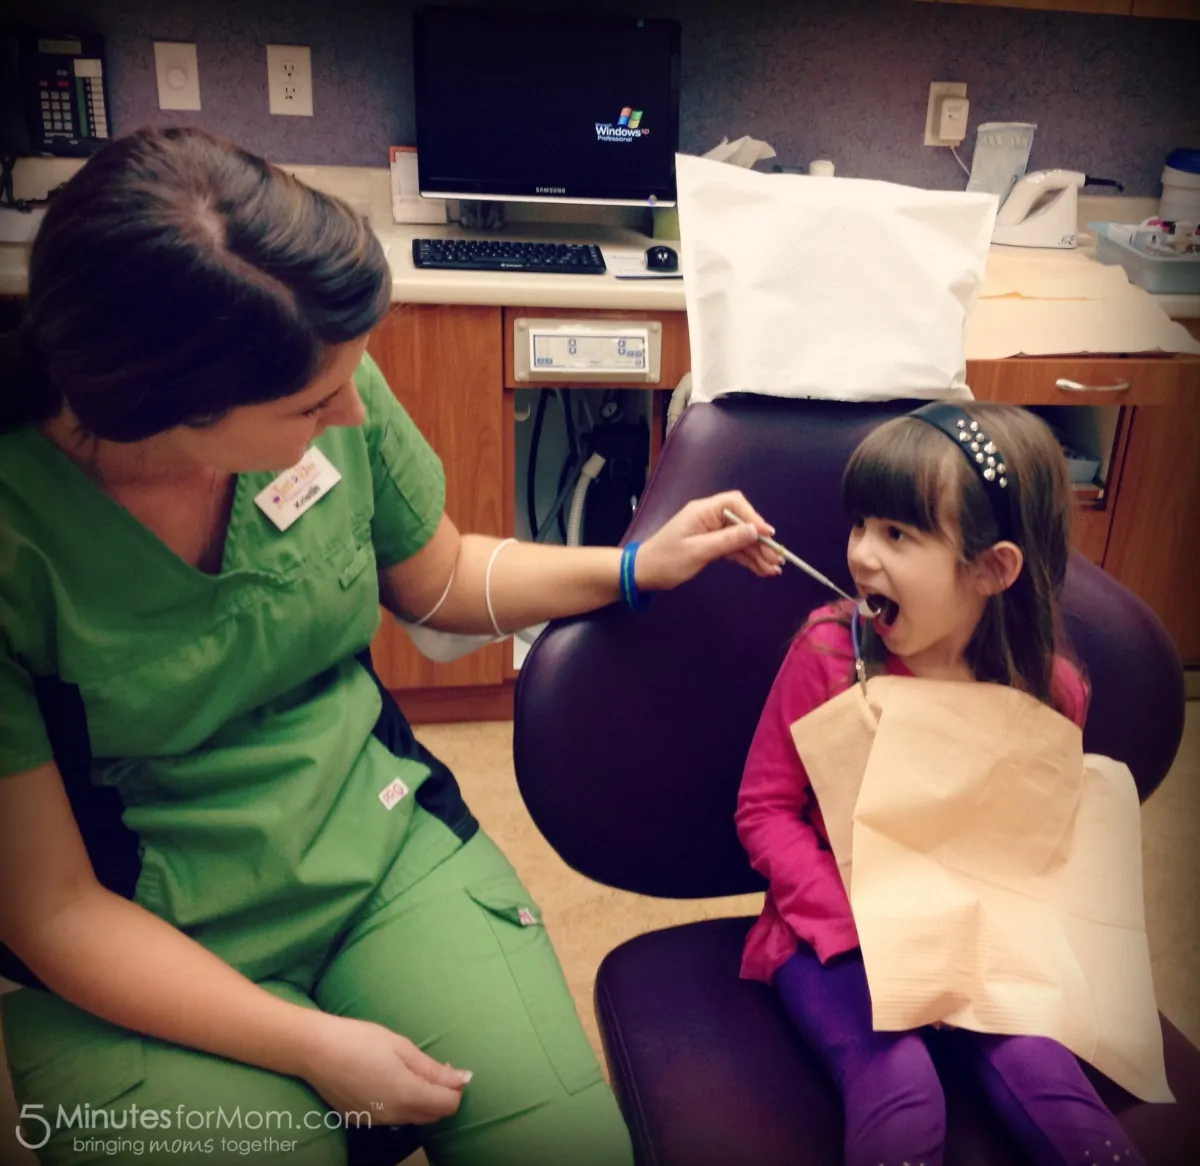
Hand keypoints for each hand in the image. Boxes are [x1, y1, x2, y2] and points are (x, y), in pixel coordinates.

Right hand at [298, 1012, 471, 1126]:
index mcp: (408, 1095)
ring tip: (409, 1070)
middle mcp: (394, 1116)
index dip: (455, 1088)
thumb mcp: (401, 1047)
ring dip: (421, 1101)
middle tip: (432, 1068)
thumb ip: (433, 1069)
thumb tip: (463, 1079)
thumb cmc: (361, 1040)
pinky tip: (388, 1079)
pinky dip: (400, 1103)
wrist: (315, 1050)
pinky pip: (392, 1117)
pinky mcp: (362, 1120)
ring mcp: (377, 1121)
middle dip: (440, 1096)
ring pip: (412, 1118)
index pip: (448, 1106)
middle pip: (432, 1115)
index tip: (449, 1068)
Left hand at [634, 490, 781, 591]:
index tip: (767, 535)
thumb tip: (755, 530)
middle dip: (760, 542)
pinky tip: (761, 569)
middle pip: (742, 523)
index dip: (754, 517)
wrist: (644, 573)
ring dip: (757, 554)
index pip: (735, 504)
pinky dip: (747, 559)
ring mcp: (710, 531)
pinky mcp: (711, 545)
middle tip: (776, 560)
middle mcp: (709, 517)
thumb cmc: (666, 560)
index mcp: (703, 511)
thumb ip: (728, 540)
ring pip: (740, 539)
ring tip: (773, 570)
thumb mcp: (698, 551)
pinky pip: (733, 549)